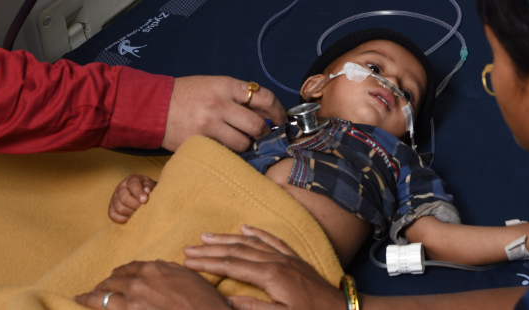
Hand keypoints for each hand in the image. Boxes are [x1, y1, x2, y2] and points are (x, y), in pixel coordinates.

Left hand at [75, 260, 228, 309]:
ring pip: (103, 295)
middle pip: (113, 280)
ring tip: (83, 297)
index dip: (121, 272)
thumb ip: (168, 270)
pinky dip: (91, 305)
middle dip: (105, 284)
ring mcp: (130, 301)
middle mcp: (138, 282)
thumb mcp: (187, 276)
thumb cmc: (200, 299)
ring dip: (92, 296)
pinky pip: (105, 309)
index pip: (130, 267)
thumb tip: (158, 268)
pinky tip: (82, 303)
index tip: (116, 276)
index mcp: (153, 269)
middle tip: (97, 288)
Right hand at [109, 175, 156, 223]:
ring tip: (139, 214)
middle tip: (143, 209)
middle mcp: (120, 187)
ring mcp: (114, 198)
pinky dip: (123, 219)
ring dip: (131, 213)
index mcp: (131, 179)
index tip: (145, 200)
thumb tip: (147, 191)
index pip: (133, 185)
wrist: (142, 195)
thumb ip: (150, 186)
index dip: (139, 193)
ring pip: (119, 208)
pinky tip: (131, 218)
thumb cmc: (148, 190)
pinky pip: (112, 215)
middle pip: (124, 198)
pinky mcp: (110, 208)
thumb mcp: (151, 185)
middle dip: (135, 205)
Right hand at [163, 76, 286, 152]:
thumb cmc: (187, 94)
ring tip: (238, 141)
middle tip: (260, 135)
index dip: (278, 111)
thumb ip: (239, 97)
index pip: (264, 98)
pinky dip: (228, 152)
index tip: (280, 120)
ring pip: (243, 143)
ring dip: (245, 145)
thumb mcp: (214, 86)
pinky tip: (224, 147)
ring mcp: (209, 125)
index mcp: (226, 86)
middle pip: (257, 125)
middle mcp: (220, 104)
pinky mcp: (199, 142)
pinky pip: (224, 152)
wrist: (153, 106)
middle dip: (263, 133)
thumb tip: (266, 113)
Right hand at [183, 227, 344, 309]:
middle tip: (188, 248)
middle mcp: (276, 261)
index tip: (187, 261)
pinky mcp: (294, 258)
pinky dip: (256, 233)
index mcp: (270, 276)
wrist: (341, 309)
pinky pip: (272, 240)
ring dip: (227, 239)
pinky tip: (245, 228)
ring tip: (207, 236)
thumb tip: (226, 299)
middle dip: (210, 249)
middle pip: (236, 251)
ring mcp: (286, 257)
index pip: (231, 266)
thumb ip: (253, 308)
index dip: (207, 263)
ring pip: (250, 243)